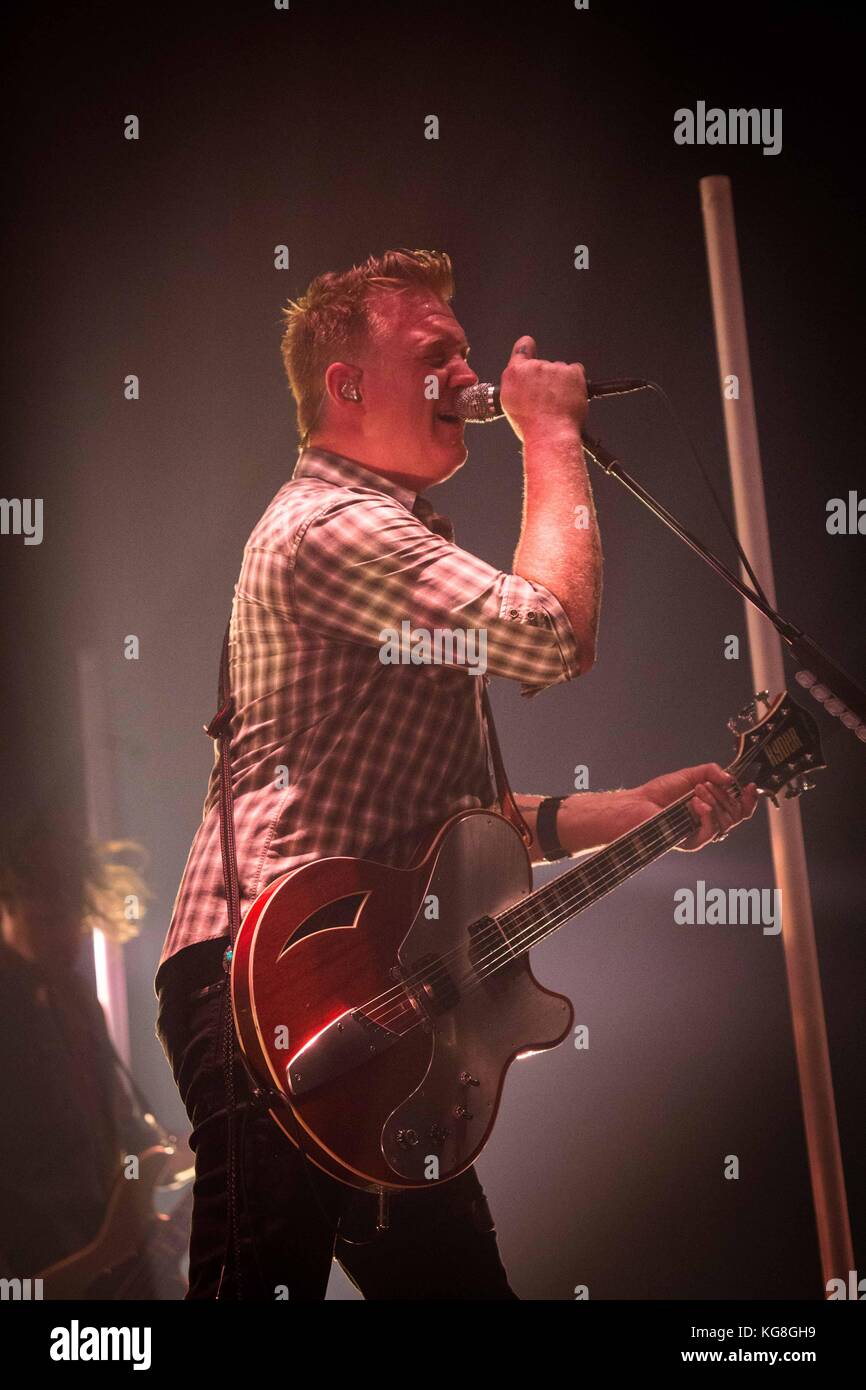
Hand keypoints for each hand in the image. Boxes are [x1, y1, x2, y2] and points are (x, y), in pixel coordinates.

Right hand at [499, 335, 588, 443]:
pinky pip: (576, 371)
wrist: (550, 434)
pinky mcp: (572, 372)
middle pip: (543, 365)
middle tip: (546, 399)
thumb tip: (524, 383)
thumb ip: (517, 386)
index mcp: (514, 374)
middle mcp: (534, 367)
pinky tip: (568, 398)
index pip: (522, 348)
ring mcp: (554, 368)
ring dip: (561, 382)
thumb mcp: (511, 405)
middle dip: (546, 378)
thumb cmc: (532, 426)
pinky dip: (575, 382)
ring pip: (560, 370)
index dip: (527, 347)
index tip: (529, 347)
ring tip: (558, 403)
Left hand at [636, 763, 758, 850]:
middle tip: (704, 785)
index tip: (750, 786)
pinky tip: (696, 804)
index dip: (749, 799)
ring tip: (696, 792)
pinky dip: (707, 815)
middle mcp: (710, 822)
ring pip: (725, 822)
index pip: (740, 808)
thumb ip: (711, 771)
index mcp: (712, 807)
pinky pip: (710, 832)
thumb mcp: (690, 775)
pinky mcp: (692, 842)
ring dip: (714, 802)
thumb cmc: (660, 792)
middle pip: (735, 814)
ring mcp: (701, 833)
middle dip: (723, 796)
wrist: (638, 804)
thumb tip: (731, 779)